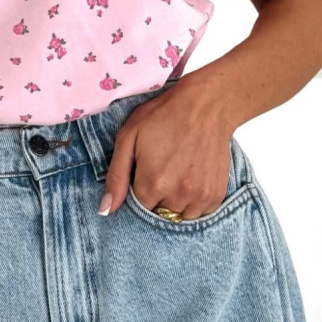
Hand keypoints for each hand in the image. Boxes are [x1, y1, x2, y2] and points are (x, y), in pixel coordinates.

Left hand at [98, 81, 232, 220]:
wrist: (207, 105)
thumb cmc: (164, 116)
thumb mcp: (129, 137)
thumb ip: (116, 176)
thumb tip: (105, 210)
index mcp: (153, 183)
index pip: (137, 207)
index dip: (138, 189)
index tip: (144, 172)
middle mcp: (178, 195)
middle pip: (158, 213)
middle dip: (156, 196)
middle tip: (162, 168)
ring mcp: (200, 196)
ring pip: (179, 216)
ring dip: (175, 202)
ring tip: (177, 174)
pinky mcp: (216, 195)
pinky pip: (199, 213)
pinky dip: (193, 201)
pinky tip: (191, 178)